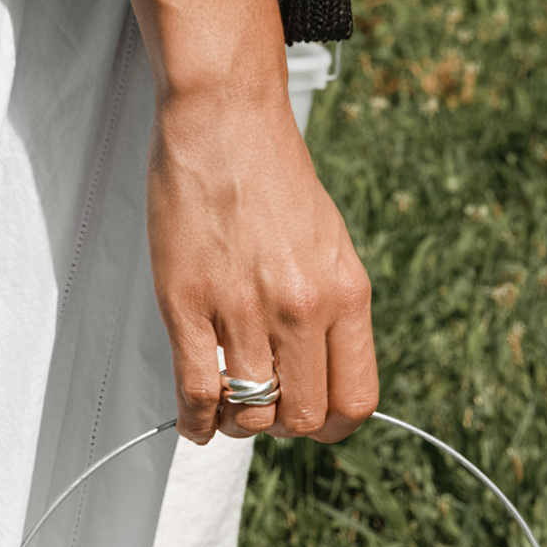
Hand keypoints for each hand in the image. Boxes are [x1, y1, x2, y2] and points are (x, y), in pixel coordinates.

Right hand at [148, 69, 375, 442]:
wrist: (225, 120)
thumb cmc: (272, 176)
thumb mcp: (330, 245)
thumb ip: (333, 309)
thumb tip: (322, 369)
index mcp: (347, 294)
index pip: (356, 399)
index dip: (333, 425)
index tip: (312, 420)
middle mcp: (303, 308)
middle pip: (304, 417)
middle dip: (283, 426)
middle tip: (264, 406)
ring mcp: (245, 309)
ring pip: (251, 412)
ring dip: (238, 422)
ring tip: (228, 404)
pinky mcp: (190, 304)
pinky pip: (197, 392)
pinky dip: (197, 422)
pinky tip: (195, 421)